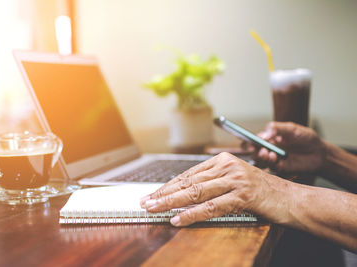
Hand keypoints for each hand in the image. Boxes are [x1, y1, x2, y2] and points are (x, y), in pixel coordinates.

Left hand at [140, 152, 293, 226]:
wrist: (291, 199)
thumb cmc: (262, 192)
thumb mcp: (235, 182)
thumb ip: (213, 183)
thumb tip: (185, 194)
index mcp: (223, 161)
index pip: (189, 174)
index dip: (169, 185)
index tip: (153, 194)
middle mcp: (227, 166)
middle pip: (188, 182)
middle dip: (164, 193)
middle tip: (145, 201)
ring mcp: (235, 180)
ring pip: (196, 193)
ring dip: (171, 202)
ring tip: (154, 209)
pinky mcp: (243, 195)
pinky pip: (211, 207)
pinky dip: (192, 214)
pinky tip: (178, 220)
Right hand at [255, 122, 325, 172]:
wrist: (320, 152)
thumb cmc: (306, 138)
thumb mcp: (293, 129)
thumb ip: (279, 128)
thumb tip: (265, 132)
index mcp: (270, 138)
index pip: (254, 139)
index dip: (249, 140)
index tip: (250, 140)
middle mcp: (269, 148)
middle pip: (254, 150)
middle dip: (252, 150)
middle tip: (253, 148)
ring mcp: (275, 158)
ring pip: (261, 160)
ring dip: (262, 156)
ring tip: (267, 153)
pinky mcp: (281, 168)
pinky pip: (272, 167)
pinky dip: (271, 163)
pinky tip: (275, 158)